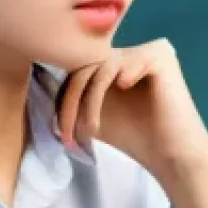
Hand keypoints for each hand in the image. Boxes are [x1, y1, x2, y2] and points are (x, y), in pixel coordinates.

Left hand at [54, 40, 207, 180]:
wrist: (172, 156)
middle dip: (71, 102)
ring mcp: (147, 51)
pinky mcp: (160, 55)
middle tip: (68, 134)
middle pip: (85, 65)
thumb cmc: (135, 138)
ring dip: (87, 102)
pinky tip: (115, 105)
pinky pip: (120, 65)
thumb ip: (73, 98)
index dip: (64, 98)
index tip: (60, 132)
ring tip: (90, 130)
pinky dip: (109, 88)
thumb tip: (36, 85)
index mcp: (118, 63)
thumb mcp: (93, 115)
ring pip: (99, 67)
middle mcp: (132, 52)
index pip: (78, 69)